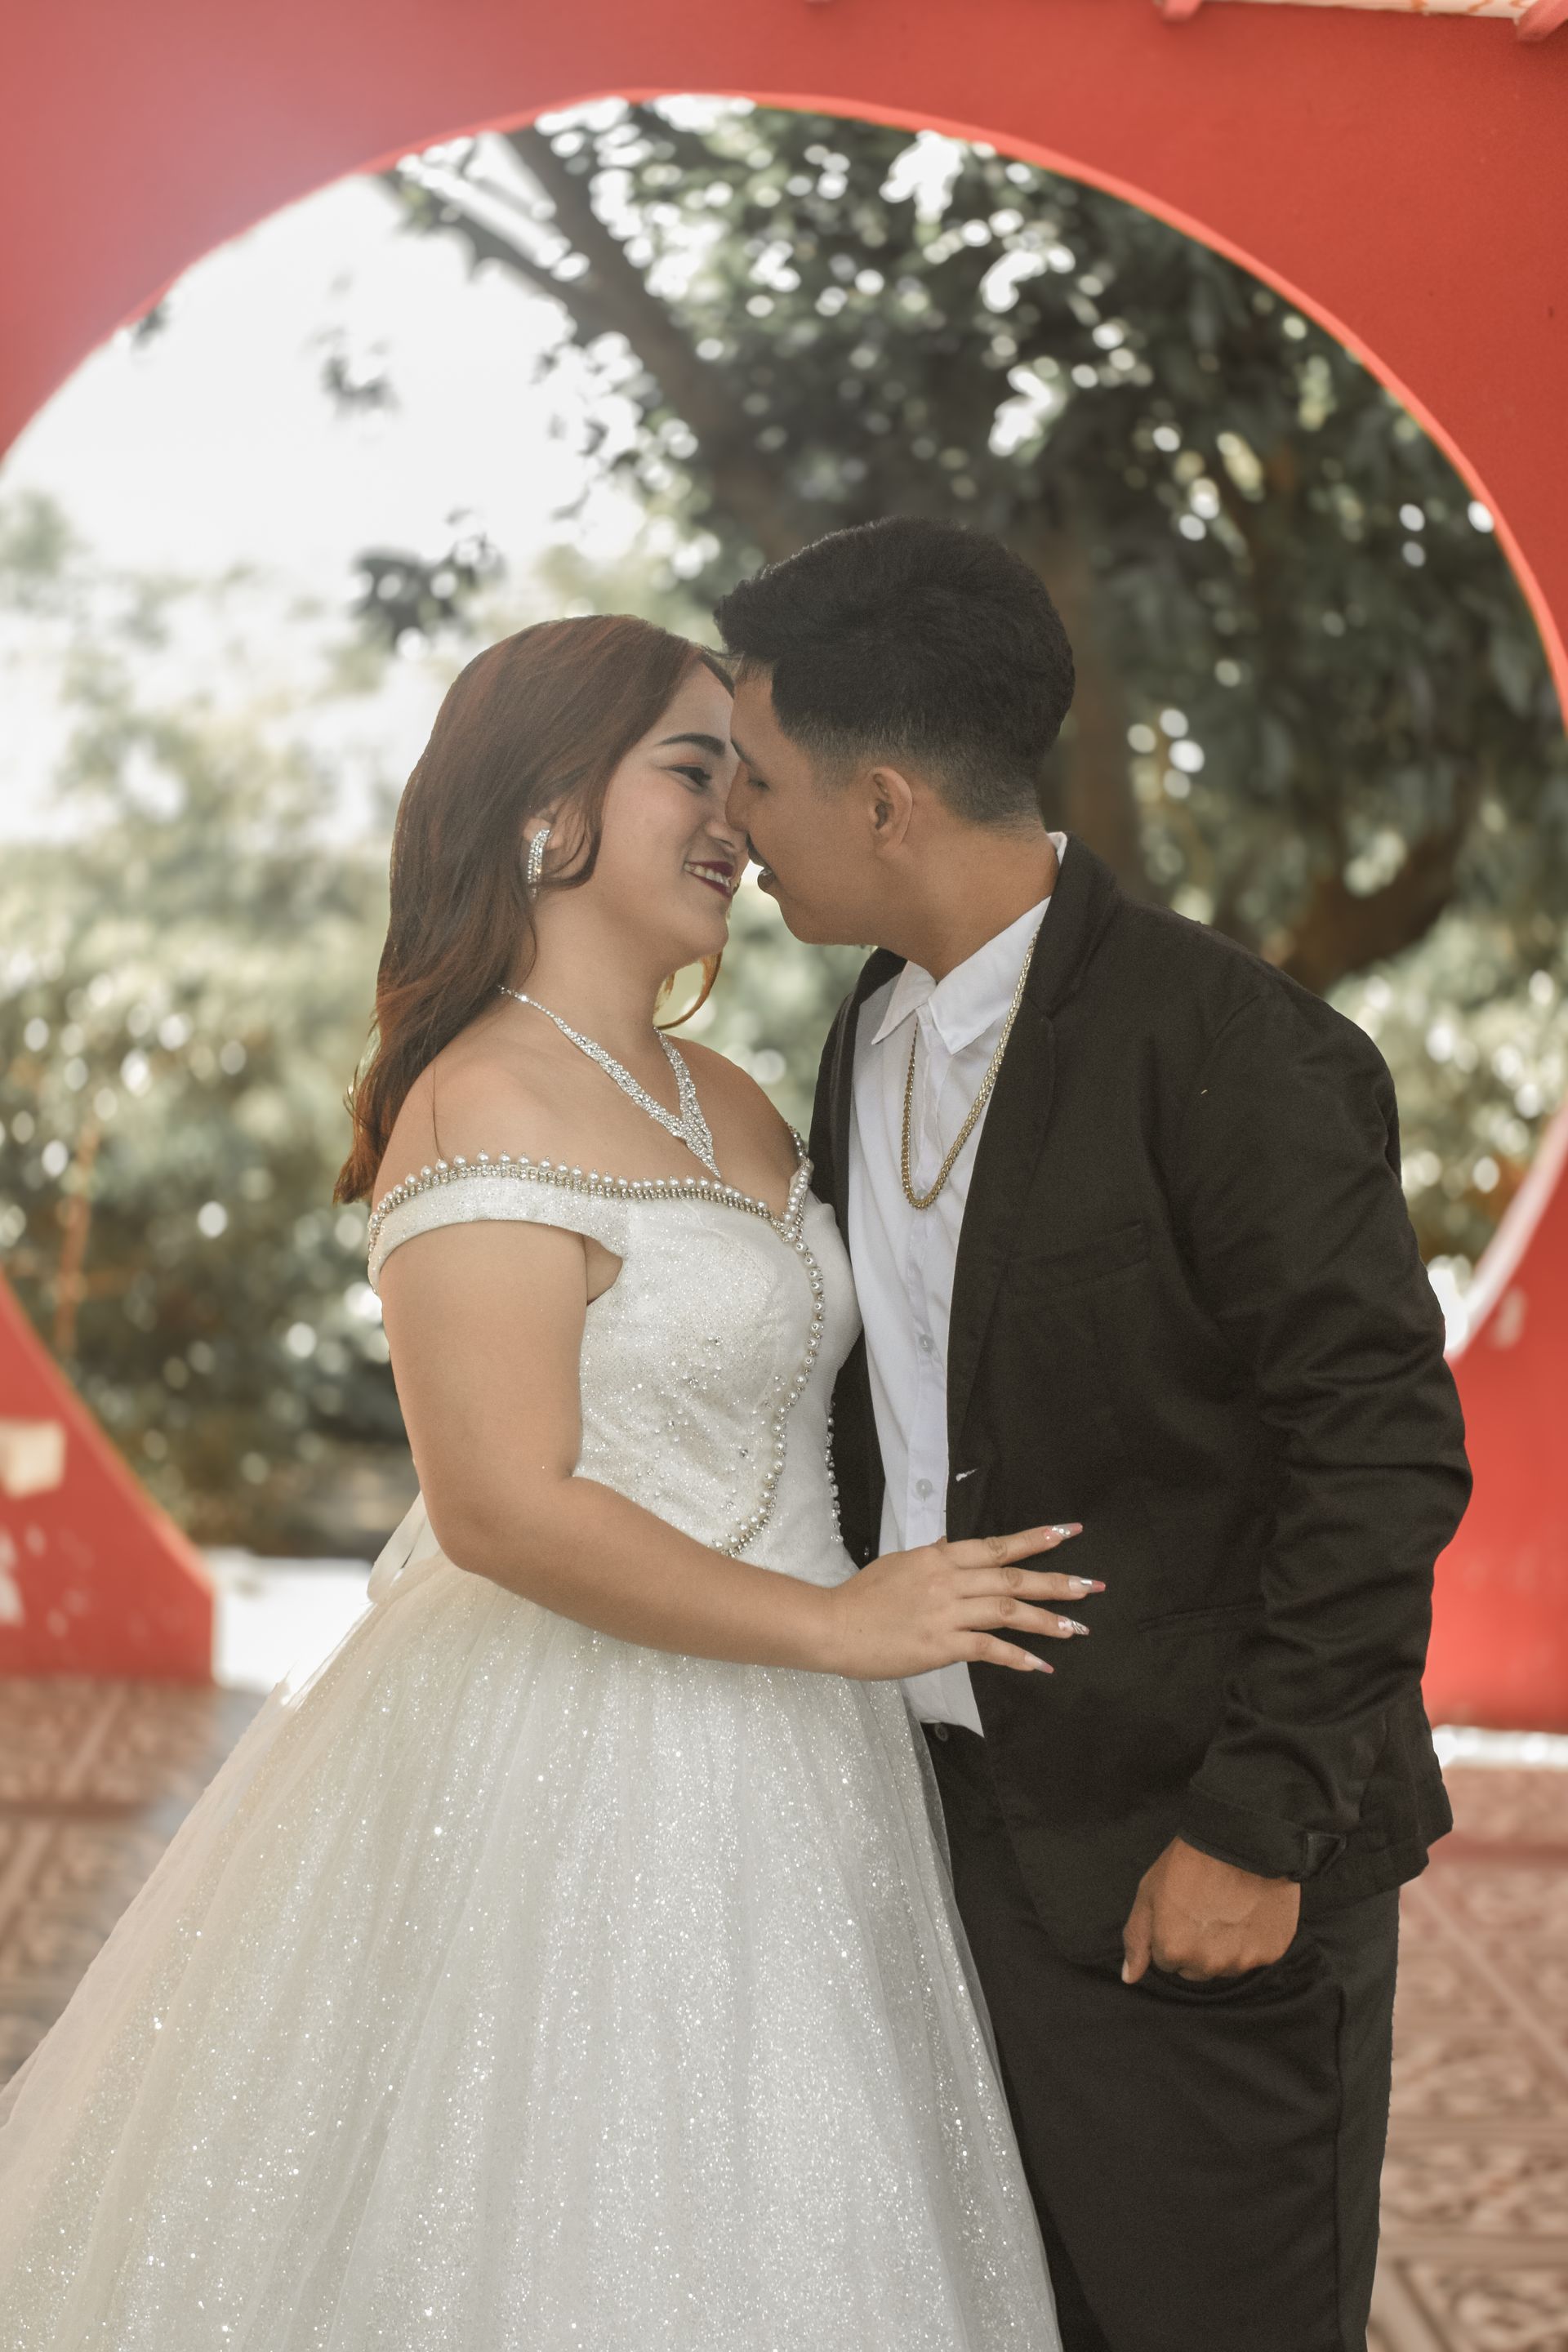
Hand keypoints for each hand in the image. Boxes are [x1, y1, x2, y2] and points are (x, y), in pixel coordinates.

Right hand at [819, 1526, 1099, 1681]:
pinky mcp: (941, 1645)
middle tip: (1091, 1586)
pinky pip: (988, 1648)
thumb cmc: (863, 1596)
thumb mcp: (901, 1564)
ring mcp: (946, 1612)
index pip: (998, 1546)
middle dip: (1056, 1582)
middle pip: (1013, 1578)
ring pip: (1008, 1612)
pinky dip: (1017, 1657)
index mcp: (941, 1556)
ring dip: (1046, 1621)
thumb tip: (956, 1545)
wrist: (834, 1626)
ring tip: (1077, 1629)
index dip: (1036, 1540)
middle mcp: (949, 1579)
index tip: (1068, 1533)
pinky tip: (1040, 1665)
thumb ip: (934, 1556)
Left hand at [1120, 1836, 1299, 1984]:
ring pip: (1225, 1965)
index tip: (1181, 1909)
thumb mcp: (1149, 1893)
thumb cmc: (1190, 1862)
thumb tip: (1129, 1977)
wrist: (1240, 1840)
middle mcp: (1208, 1964)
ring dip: (1225, 1946)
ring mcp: (1242, 1961)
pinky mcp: (1270, 1953)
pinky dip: (1253, 1939)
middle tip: (1204, 1908)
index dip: (1171, 1933)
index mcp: (1174, 1950)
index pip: (1167, 1960)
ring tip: (1228, 1907)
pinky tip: (1250, 1911)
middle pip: (1196, 1968)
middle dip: (1196, 1946)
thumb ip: (1137, 1938)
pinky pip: (1255, 1956)